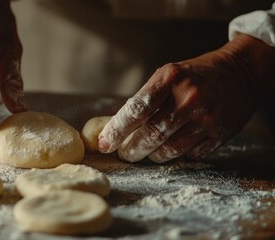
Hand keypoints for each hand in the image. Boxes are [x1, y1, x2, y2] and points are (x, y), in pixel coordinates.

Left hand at [98, 34, 274, 162]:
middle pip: (151, 134)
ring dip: (152, 156)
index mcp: (170, 78)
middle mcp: (189, 97)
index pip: (136, 109)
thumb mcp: (168, 75)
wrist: (240, 73)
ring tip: (146, 153)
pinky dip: (177, 155)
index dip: (117, 130)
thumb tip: (118, 127)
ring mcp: (207, 117)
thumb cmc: (195, 75)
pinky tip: (173, 148)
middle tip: (124, 154)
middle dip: (132, 149)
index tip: (105, 144)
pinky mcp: (220, 133)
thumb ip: (146, 99)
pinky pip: (190, 154)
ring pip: (169, 150)